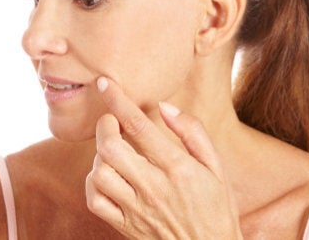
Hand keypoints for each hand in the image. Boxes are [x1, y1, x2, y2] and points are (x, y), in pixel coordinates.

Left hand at [85, 77, 241, 238]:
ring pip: (99, 172)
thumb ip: (192, 132)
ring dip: (99, 155)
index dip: (117, 100)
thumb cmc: (216, 207)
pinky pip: (95, 200)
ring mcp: (137, 208)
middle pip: (110, 147)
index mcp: (178, 167)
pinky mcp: (125, 225)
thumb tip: (164, 107)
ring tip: (112, 151)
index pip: (138, 125)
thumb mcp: (216, 167)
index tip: (105, 83)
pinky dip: (92, 183)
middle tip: (111, 121)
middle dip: (104, 125)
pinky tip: (105, 176)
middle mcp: (154, 187)